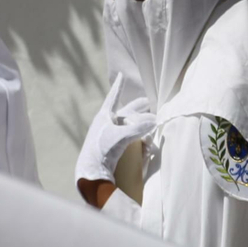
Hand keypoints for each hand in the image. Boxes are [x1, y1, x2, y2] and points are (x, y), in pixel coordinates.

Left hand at [75, 75, 156, 200]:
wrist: (92, 171)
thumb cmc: (102, 149)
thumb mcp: (122, 136)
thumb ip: (139, 128)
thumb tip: (155, 122)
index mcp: (105, 116)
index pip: (114, 97)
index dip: (119, 86)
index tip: (121, 75)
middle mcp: (108, 123)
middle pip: (126, 112)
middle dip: (138, 108)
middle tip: (148, 103)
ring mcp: (110, 135)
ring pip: (130, 125)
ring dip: (141, 126)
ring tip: (151, 128)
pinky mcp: (114, 146)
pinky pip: (129, 138)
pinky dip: (139, 139)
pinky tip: (146, 145)